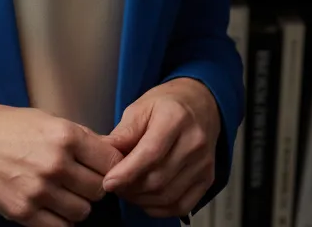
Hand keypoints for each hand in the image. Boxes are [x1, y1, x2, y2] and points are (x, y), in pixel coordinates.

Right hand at [0, 104, 123, 226]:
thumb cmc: (0, 126)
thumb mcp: (41, 117)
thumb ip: (74, 136)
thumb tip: (104, 151)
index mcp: (63, 134)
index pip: (111, 160)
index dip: (111, 164)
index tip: (104, 166)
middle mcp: (55, 163)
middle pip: (99, 188)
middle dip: (93, 184)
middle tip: (80, 178)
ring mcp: (40, 191)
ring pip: (82, 211)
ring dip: (77, 204)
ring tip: (62, 191)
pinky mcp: (25, 213)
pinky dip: (60, 220)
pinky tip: (51, 206)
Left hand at [101, 78, 219, 219]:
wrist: (200, 104)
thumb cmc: (165, 104)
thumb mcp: (140, 108)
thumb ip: (123, 133)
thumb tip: (104, 156)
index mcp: (175, 118)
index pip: (151, 153)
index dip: (127, 172)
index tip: (108, 182)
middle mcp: (194, 142)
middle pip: (159, 178)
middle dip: (130, 188)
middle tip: (113, 186)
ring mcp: (203, 163)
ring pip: (168, 196)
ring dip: (142, 200)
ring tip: (126, 190)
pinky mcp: (208, 179)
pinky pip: (181, 205)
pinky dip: (159, 208)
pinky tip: (145, 198)